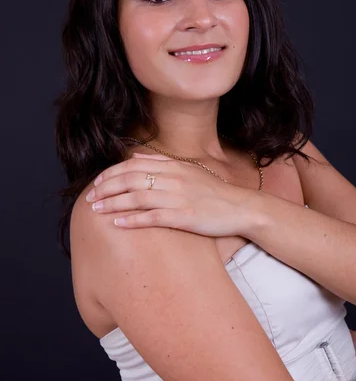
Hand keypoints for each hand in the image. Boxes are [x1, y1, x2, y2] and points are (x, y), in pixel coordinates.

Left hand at [85, 152, 254, 236]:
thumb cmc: (212, 191)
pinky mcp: (183, 216)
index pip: (134, 166)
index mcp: (173, 166)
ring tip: (96, 210)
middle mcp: (173, 178)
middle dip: (106, 188)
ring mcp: (178, 197)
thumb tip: (136, 156)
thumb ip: (161, 162)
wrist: (239, 207)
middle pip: (131, 180)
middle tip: (90, 198)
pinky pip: (153, 217)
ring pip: (137, 197)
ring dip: (114, 203)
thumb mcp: (188, 170)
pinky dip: (133, 220)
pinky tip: (118, 224)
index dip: (112, 173)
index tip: (97, 183)